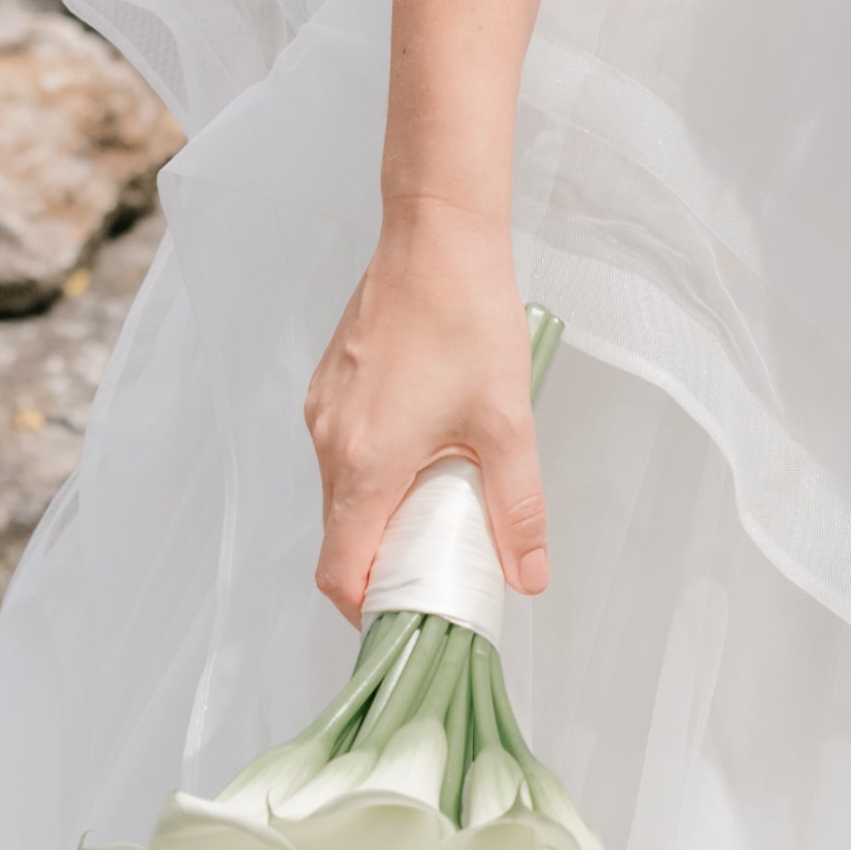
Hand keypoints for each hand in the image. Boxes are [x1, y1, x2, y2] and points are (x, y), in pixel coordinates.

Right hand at [304, 211, 548, 618]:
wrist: (434, 234)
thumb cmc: (468, 319)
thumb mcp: (508, 422)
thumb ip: (517, 508)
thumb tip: (527, 578)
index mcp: (365, 463)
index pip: (340, 571)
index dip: (368, 609)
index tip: (408, 615)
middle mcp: (330, 442)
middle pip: (339, 535)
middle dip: (383, 563)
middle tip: (438, 567)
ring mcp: (324, 411)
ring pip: (339, 492)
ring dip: (380, 515)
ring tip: (439, 507)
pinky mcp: (330, 385)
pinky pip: (340, 450)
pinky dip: (372, 472)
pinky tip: (423, 452)